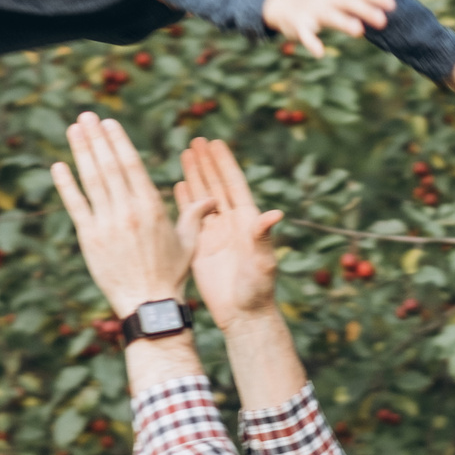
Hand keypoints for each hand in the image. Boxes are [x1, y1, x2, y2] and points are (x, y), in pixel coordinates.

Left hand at [49, 112, 193, 315]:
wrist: (149, 304)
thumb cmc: (171, 274)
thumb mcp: (188, 242)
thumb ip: (193, 216)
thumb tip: (210, 199)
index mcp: (151, 207)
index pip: (131, 165)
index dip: (118, 141)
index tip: (109, 123)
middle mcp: (127, 211)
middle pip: (108, 166)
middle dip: (96, 138)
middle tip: (85, 116)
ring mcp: (106, 224)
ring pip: (91, 180)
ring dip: (81, 152)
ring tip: (74, 130)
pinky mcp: (89, 239)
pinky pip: (76, 206)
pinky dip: (66, 185)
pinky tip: (58, 166)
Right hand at [175, 137, 282, 331]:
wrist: (243, 314)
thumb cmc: (258, 289)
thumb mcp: (263, 261)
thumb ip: (264, 237)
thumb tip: (276, 213)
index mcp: (246, 222)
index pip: (233, 185)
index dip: (224, 164)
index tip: (215, 142)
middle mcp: (230, 223)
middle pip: (216, 185)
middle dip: (206, 163)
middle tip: (196, 140)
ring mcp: (214, 234)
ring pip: (202, 198)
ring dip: (194, 176)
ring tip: (184, 154)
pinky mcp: (200, 247)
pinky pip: (190, 219)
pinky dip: (184, 201)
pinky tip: (177, 185)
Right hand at [263, 0, 393, 57]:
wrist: (282, 2)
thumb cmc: (316, 0)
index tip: (392, 3)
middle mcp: (327, 1)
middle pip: (347, 3)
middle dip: (364, 10)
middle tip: (382, 20)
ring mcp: (312, 12)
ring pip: (329, 16)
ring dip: (343, 22)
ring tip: (358, 31)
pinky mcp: (298, 26)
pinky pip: (305, 34)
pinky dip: (311, 43)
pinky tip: (319, 52)